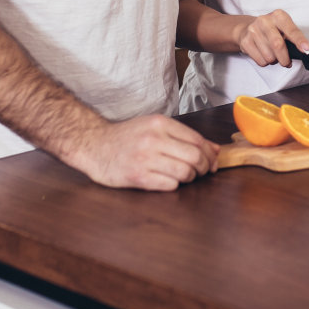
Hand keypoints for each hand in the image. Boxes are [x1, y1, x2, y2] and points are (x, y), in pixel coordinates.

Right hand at [69, 115, 219, 191]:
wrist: (94, 145)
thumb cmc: (126, 137)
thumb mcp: (153, 127)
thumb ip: (183, 136)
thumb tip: (214, 149)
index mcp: (159, 124)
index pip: (197, 139)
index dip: (210, 153)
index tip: (213, 160)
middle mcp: (153, 139)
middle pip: (194, 157)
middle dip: (205, 167)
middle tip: (203, 171)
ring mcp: (145, 159)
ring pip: (185, 172)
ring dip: (191, 177)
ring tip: (185, 176)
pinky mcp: (138, 177)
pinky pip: (170, 185)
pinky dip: (175, 185)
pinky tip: (169, 180)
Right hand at [233, 9, 308, 68]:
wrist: (247, 27)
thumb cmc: (271, 29)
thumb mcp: (283, 27)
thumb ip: (293, 37)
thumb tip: (304, 51)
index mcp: (278, 16)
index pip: (291, 30)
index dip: (299, 41)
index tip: (306, 49)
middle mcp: (265, 21)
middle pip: (278, 45)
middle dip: (285, 58)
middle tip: (287, 62)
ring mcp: (253, 30)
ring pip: (269, 56)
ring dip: (274, 61)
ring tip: (272, 54)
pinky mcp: (246, 41)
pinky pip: (260, 60)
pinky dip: (265, 62)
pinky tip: (263, 54)